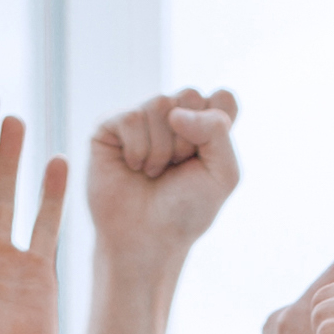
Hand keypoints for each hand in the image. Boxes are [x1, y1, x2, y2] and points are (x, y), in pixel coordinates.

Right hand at [84, 88, 237, 266]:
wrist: (147, 239)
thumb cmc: (186, 210)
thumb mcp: (223, 174)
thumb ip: (217, 131)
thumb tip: (174, 112)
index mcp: (204, 125)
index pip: (223, 97)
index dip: (218, 127)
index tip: (206, 159)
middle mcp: (173, 116)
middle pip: (191, 95)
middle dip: (189, 140)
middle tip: (177, 167)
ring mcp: (141, 118)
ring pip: (160, 104)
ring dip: (162, 149)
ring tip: (154, 172)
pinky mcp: (110, 125)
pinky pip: (132, 117)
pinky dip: (138, 149)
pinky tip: (134, 167)